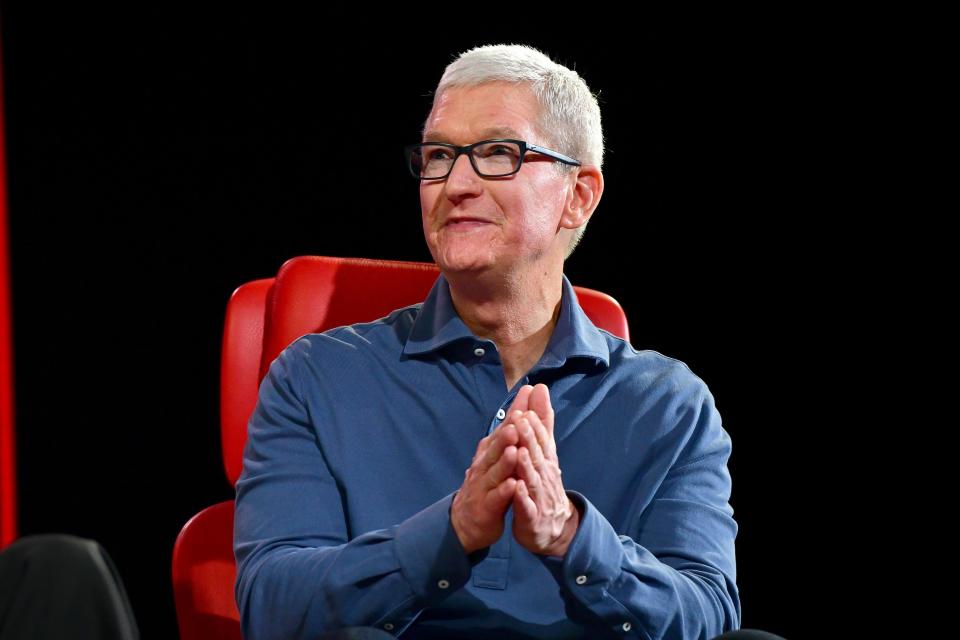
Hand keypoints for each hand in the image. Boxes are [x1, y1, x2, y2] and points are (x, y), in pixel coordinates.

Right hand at [451, 385, 533, 553]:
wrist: (468, 520)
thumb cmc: (489, 482)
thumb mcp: (501, 454)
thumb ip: (514, 427)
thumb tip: (525, 398)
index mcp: (491, 450)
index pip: (505, 427)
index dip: (516, 412)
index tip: (528, 394)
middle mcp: (485, 464)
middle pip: (496, 447)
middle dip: (506, 434)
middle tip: (517, 420)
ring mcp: (483, 485)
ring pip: (494, 472)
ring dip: (504, 461)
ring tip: (515, 450)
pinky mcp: (485, 507)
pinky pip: (495, 498)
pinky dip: (503, 492)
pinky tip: (512, 485)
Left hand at [511, 384, 578, 556]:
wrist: (552, 528)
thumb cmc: (544, 485)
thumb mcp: (544, 453)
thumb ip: (542, 424)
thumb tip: (540, 391)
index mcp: (545, 460)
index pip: (541, 437)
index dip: (535, 421)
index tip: (527, 403)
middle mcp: (545, 475)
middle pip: (537, 454)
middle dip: (530, 437)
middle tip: (521, 418)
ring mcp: (539, 496)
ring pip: (533, 478)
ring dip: (526, 465)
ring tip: (519, 450)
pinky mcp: (532, 516)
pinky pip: (527, 506)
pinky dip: (521, 498)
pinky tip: (515, 489)